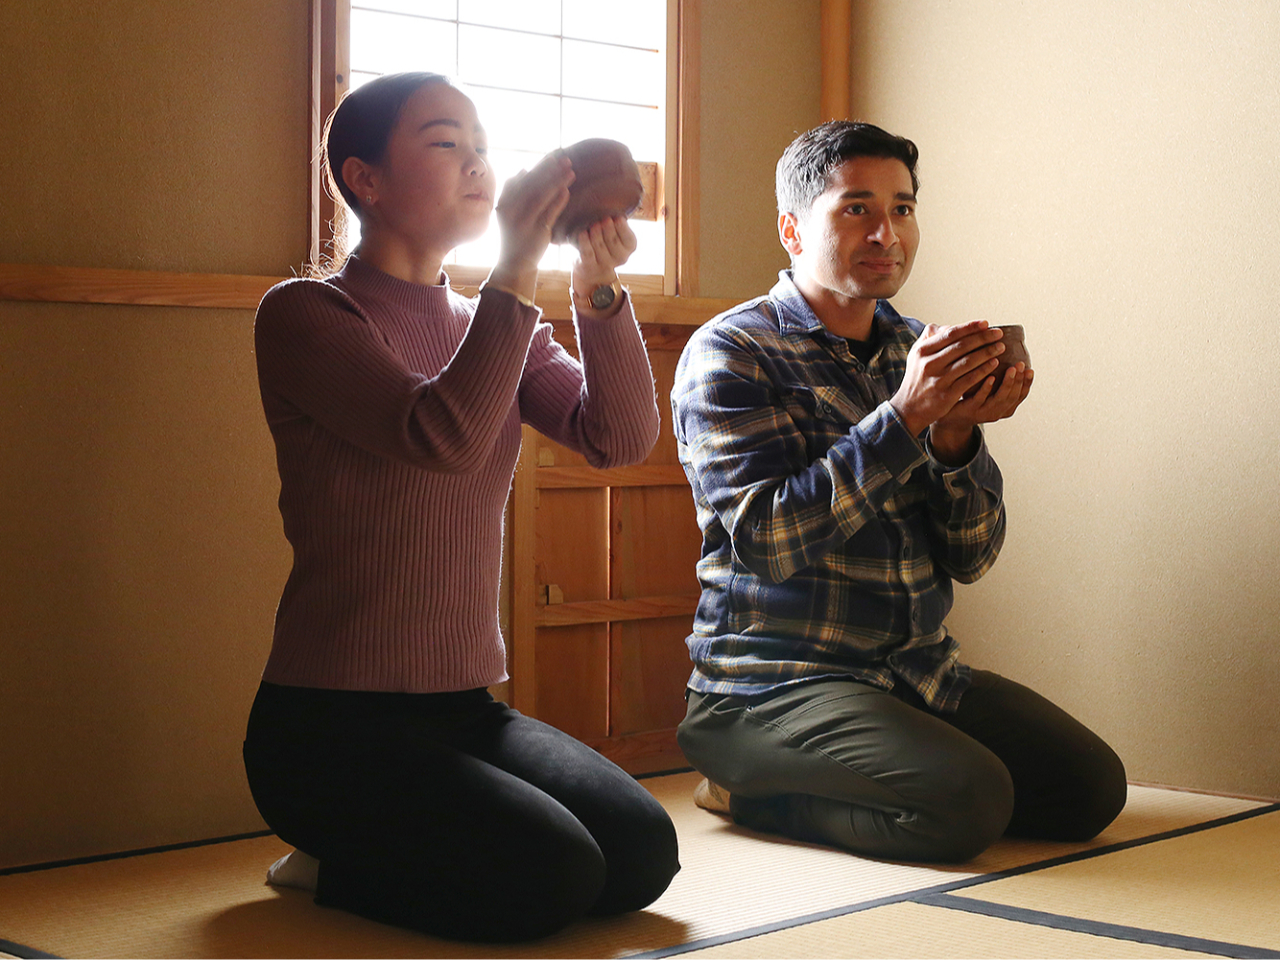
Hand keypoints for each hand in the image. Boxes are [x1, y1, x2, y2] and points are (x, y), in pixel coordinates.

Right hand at [490, 152, 573, 293]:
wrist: (515, 263)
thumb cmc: (515, 235)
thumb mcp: (508, 212)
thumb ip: (513, 191)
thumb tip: (523, 170)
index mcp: (505, 203)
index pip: (523, 179)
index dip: (539, 167)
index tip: (553, 156)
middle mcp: (512, 211)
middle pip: (532, 185)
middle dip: (549, 169)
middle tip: (565, 158)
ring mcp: (524, 222)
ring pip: (541, 196)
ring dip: (557, 181)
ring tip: (571, 170)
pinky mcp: (537, 233)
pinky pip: (549, 214)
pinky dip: (558, 201)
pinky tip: (567, 191)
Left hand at [571, 216, 636, 310]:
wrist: (593, 266)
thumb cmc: (605, 240)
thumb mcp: (615, 229)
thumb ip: (617, 220)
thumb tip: (613, 204)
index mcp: (630, 246)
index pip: (628, 238)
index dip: (622, 227)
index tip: (616, 217)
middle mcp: (621, 258)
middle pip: (613, 241)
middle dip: (607, 228)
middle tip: (603, 219)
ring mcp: (605, 264)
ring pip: (599, 246)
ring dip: (595, 233)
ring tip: (593, 224)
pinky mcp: (590, 267)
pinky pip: (587, 252)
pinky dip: (585, 241)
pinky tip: (583, 233)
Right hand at [890, 320, 1005, 436]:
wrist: (909, 408)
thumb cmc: (917, 378)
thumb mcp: (916, 356)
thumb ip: (930, 338)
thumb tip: (949, 326)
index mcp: (922, 351)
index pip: (950, 334)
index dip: (970, 327)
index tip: (985, 323)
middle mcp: (930, 364)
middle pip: (962, 346)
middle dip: (983, 338)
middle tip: (999, 333)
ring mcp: (939, 379)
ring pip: (968, 362)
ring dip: (987, 352)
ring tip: (1001, 347)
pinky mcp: (947, 394)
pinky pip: (970, 378)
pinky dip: (984, 370)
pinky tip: (994, 363)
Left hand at [930, 360, 1033, 463]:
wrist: (947, 415)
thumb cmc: (970, 397)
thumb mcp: (988, 389)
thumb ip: (999, 377)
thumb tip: (1007, 351)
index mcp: (1004, 407)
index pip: (1020, 395)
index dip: (1027, 383)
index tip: (1030, 369)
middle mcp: (997, 412)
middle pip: (1013, 396)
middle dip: (1019, 380)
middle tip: (1021, 365)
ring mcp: (983, 412)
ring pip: (1000, 399)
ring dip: (1007, 383)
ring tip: (1011, 369)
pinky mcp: (969, 410)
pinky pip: (980, 398)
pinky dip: (987, 388)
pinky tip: (990, 377)